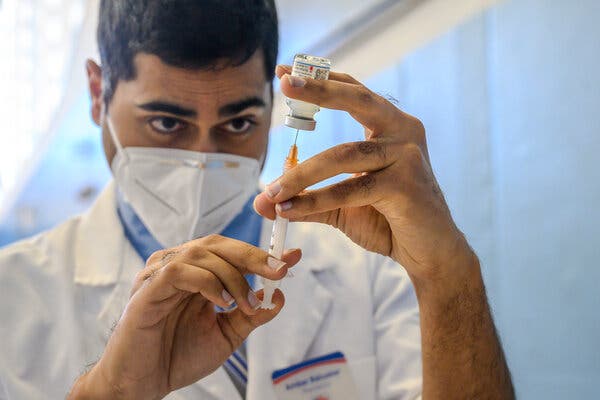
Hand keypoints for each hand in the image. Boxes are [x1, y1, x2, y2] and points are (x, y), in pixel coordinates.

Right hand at [71, 235, 300, 399]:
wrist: (143, 384)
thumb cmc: (178, 356)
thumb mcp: (226, 335)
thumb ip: (250, 315)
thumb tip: (279, 297)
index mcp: (197, 274)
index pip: (232, 252)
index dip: (262, 253)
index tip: (292, 257)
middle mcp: (179, 266)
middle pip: (218, 244)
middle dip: (253, 256)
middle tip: (279, 271)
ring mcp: (160, 274)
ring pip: (202, 252)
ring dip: (233, 276)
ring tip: (245, 305)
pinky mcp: (147, 287)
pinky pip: (180, 270)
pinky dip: (207, 282)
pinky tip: (220, 303)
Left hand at [254, 65, 474, 284]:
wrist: (428, 252)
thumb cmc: (388, 220)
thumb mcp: (340, 205)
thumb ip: (304, 198)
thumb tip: (261, 202)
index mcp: (392, 127)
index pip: (355, 93)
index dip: (321, 81)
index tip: (284, 72)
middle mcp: (404, 132)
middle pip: (358, 100)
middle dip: (318, 91)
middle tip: (285, 83)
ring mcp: (407, 156)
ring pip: (343, 155)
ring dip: (301, 175)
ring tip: (271, 192)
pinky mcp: (407, 185)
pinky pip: (351, 189)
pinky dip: (317, 200)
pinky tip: (290, 209)